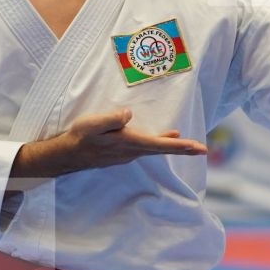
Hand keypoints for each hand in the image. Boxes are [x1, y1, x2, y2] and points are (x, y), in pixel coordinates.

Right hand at [18, 107, 207, 178]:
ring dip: (170, 146)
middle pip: (162, 150)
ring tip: (185, 143)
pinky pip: (144, 149)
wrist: (67, 155)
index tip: (199, 148)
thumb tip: (129, 114)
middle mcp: (132, 152)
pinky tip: (159, 139)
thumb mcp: (93, 123)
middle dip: (183, 148)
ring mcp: (127, 155)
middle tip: (203, 149)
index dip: (181, 146)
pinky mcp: (122, 153)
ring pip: (154, 150)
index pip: (161, 145)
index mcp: (129, 143)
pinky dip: (156, 144)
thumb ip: (112, 119)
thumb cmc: (79, 137)